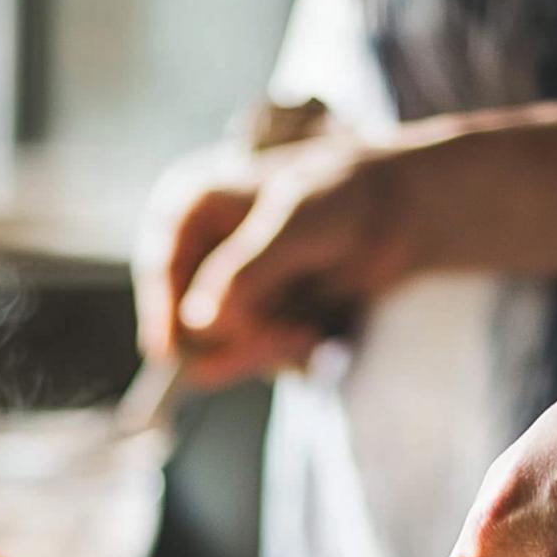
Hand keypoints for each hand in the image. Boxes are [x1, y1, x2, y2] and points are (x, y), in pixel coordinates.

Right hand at [133, 132, 415, 386]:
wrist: (394, 216)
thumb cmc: (343, 197)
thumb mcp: (296, 225)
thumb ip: (247, 273)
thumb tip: (198, 323)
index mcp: (191, 208)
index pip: (162, 266)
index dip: (161, 313)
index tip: (169, 353)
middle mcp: (197, 253)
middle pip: (187, 320)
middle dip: (239, 338)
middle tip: (292, 339)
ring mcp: (220, 293)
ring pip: (216, 347)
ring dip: (263, 349)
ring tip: (306, 333)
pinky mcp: (246, 323)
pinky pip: (243, 358)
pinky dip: (277, 354)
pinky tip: (309, 334)